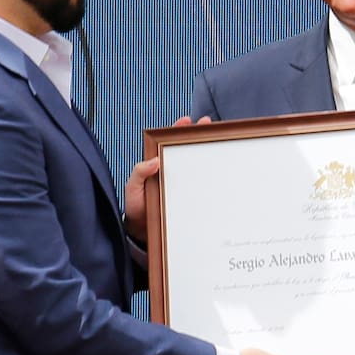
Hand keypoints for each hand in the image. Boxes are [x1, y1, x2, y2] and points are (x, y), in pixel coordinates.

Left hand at [123, 115, 211, 242]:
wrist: (143, 234)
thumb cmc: (136, 209)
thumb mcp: (133, 188)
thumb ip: (139, 173)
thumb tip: (153, 160)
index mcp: (157, 166)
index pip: (168, 144)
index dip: (177, 130)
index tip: (186, 120)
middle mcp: (172, 172)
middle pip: (186, 150)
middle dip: (197, 135)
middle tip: (207, 124)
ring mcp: (182, 185)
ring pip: (196, 165)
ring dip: (207, 153)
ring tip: (217, 140)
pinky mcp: (191, 198)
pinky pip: (202, 185)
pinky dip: (212, 177)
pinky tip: (222, 170)